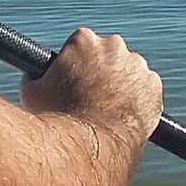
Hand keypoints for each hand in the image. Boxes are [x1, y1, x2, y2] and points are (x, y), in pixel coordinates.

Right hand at [20, 27, 163, 142]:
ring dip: (120, 83)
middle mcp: (113, 45)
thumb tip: (34, 71)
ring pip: (128, 70)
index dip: (75, 63)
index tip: (74, 78)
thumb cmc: (59, 118)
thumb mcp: (31, 92)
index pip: (80, 44)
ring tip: (107, 108)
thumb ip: (35, 75)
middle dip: (100, 70)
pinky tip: (124, 113)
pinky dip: (138, 98)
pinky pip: (146, 88)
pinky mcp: (153, 85)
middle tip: (91, 94)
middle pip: (106, 54)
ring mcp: (137, 65)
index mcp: (84, 40)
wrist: (92, 145)